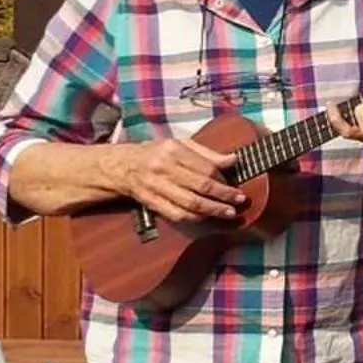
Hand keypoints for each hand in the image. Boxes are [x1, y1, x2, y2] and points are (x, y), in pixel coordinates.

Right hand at [119, 137, 244, 223]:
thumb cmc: (157, 153)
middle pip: (199, 186)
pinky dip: (195, 218)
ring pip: (190, 203)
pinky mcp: (151, 202)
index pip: (204, 168)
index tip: (234, 186)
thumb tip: (234, 160)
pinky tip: (207, 218)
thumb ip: (208, 153)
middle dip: (223, 196)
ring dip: (212, 210)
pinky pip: (176, 214)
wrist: (122, 167)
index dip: (222, 180)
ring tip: (228, 213)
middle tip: (239, 201)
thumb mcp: (180, 144)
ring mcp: (156, 186)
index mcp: (172, 150)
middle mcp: (163, 168)